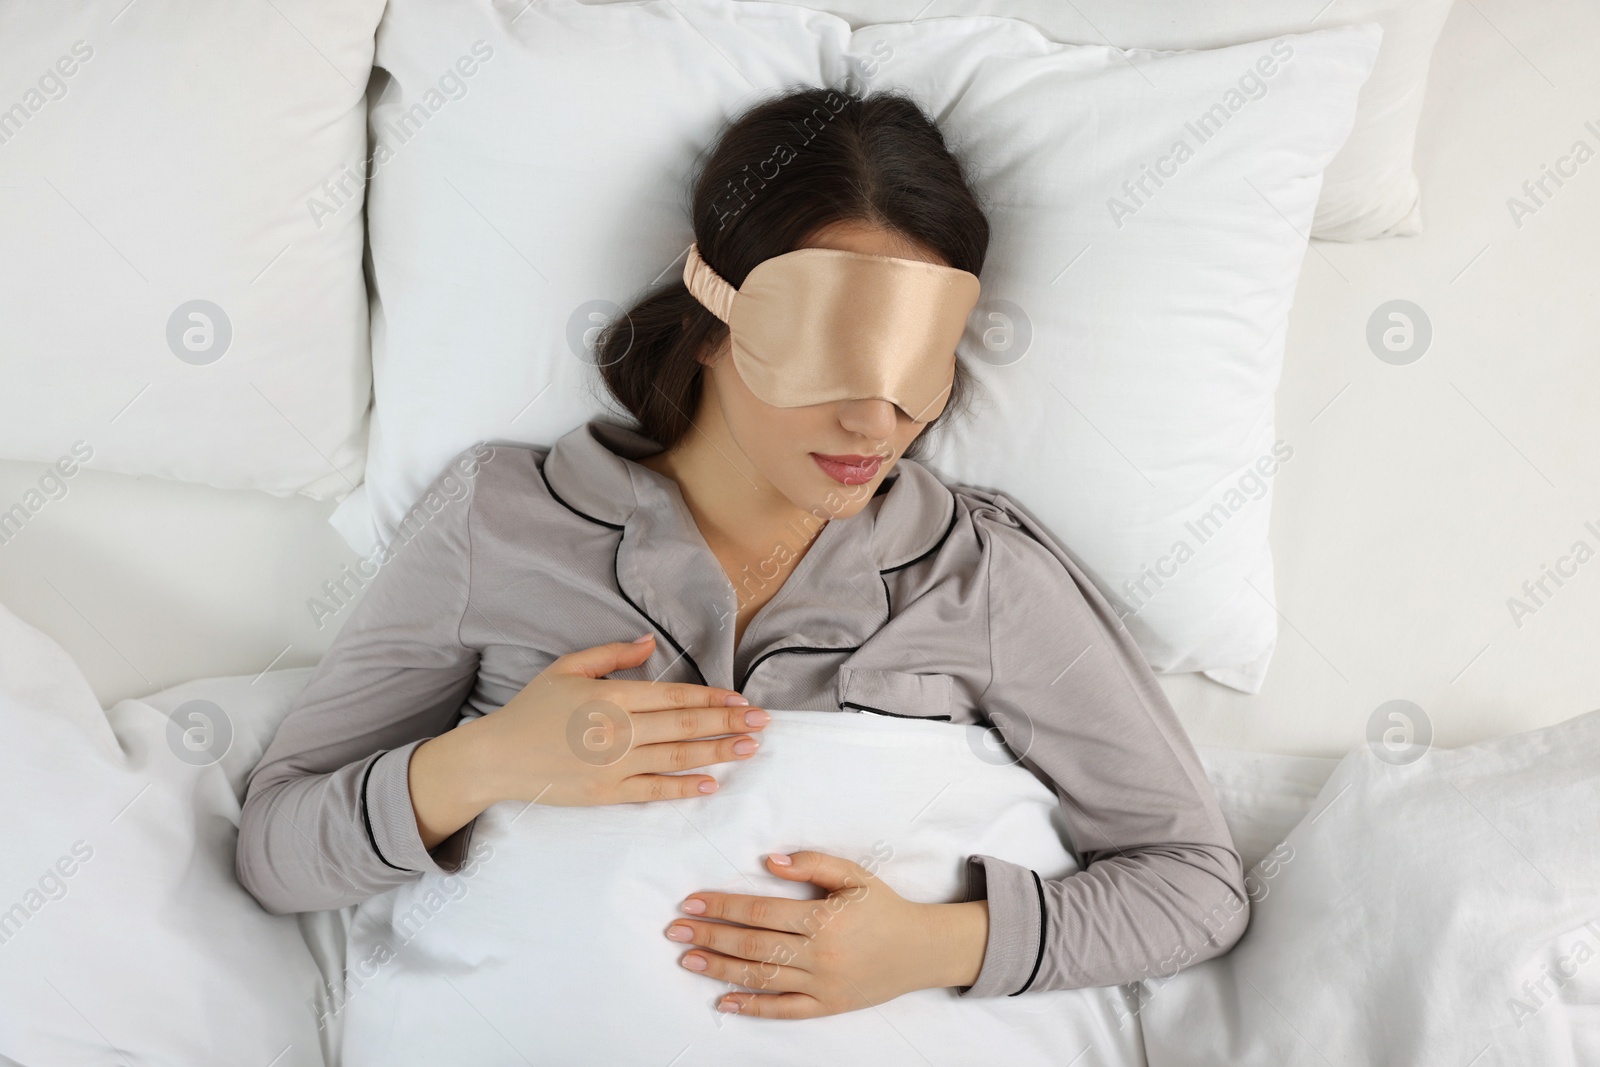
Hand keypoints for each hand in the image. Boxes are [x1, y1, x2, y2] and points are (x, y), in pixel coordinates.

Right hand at [409, 634, 766, 846]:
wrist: (497, 758)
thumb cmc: (532, 710)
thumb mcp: (567, 669)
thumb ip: (612, 655)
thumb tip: (650, 642)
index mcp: (611, 697)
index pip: (673, 696)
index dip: (710, 698)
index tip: (740, 698)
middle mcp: (617, 731)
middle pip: (684, 726)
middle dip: (728, 723)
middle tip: (763, 721)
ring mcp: (613, 766)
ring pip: (676, 758)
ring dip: (718, 753)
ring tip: (750, 747)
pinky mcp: (606, 793)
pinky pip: (653, 791)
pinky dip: (683, 788)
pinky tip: (711, 784)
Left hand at [665, 850, 989, 1017]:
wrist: (922, 950)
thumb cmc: (883, 908)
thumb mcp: (854, 875)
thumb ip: (813, 864)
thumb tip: (771, 859)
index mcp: (824, 918)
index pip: (760, 911)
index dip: (723, 906)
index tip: (691, 901)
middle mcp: (819, 953)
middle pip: (752, 946)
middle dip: (709, 937)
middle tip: (675, 931)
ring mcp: (822, 984)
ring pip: (761, 978)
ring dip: (719, 969)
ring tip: (687, 959)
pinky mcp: (826, 1006)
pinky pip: (784, 1009)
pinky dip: (752, 1008)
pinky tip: (723, 1001)